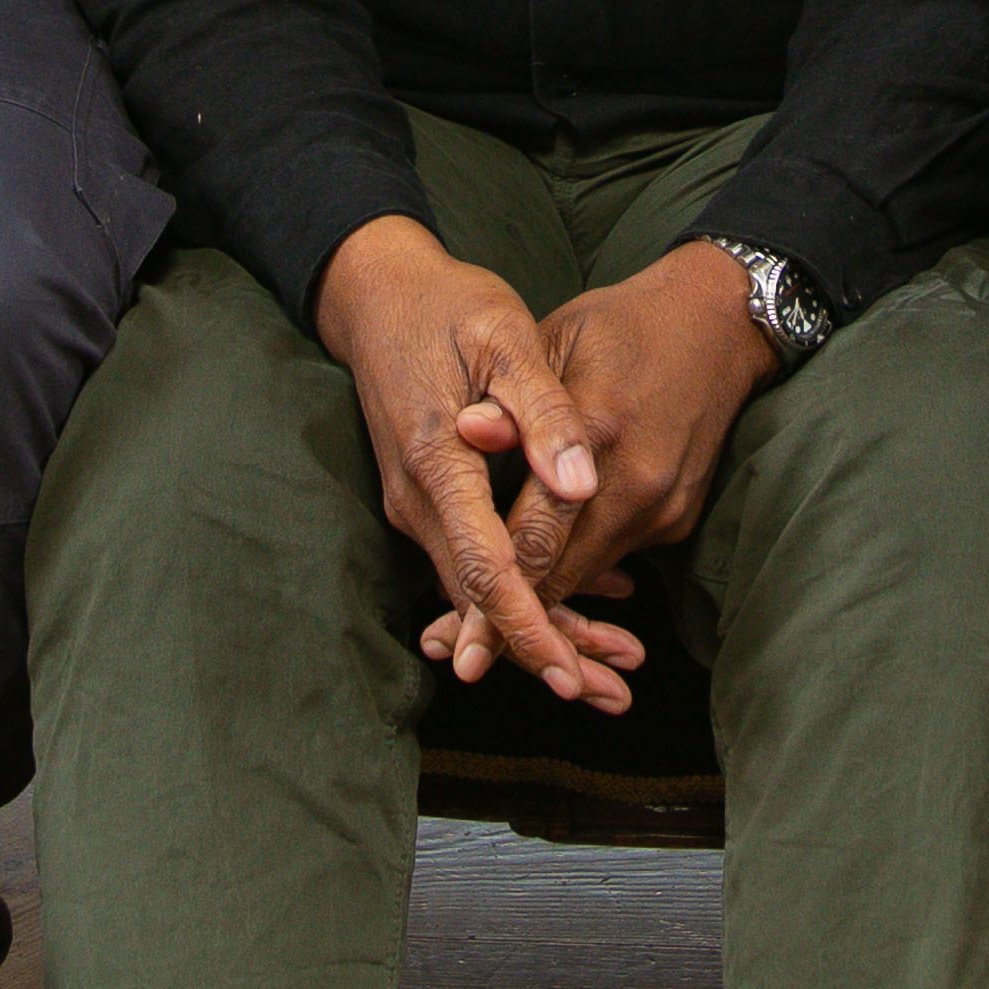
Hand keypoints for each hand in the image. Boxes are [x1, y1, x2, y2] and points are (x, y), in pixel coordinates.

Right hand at [313, 217, 626, 709]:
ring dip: (540, 626)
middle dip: (543, 648)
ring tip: (610, 668)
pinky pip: (475, 561)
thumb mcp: (504, 338)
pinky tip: (585, 601)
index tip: (568, 674)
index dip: (527, 626)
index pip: (483, 568)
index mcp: (437, 461)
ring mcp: (416, 505)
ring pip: (477, 589)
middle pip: (479, 599)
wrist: (376, 295)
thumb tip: (580, 486)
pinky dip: (523, 591)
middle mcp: (417, 499)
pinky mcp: (428, 501)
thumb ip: (542, 411)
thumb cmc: (447, 306)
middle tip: (612, 692)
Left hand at [418, 243, 781, 683]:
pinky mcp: (678, 517)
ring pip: (589, 575)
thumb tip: (463, 431)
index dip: (493, 595)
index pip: (537, 534)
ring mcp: (664, 506)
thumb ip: (512, 399)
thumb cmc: (620, 327)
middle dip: (512, 618)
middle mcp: (637, 482)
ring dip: (544, 598)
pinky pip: (615, 555)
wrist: (717, 324)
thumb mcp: (554, 341)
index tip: (457, 645)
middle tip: (460, 652)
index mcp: (597, 428)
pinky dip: (578, 568)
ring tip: (492, 626)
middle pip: (563, 575)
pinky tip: (544, 575)